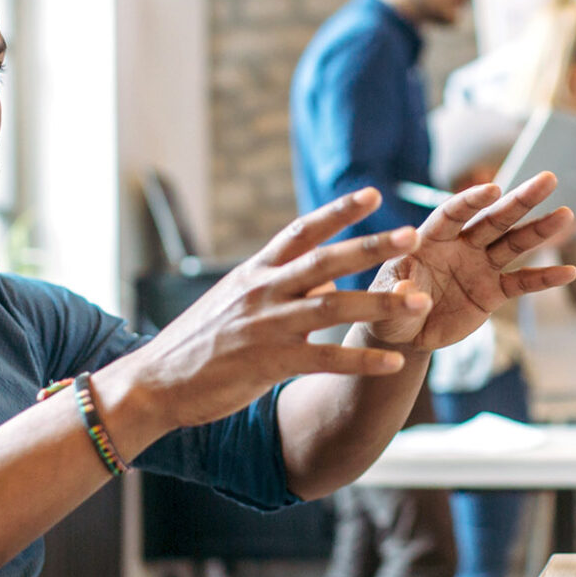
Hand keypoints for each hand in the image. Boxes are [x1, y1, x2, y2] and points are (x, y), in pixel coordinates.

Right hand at [96, 190, 432, 437]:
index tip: (373, 194)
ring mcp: (265, 325)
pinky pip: (325, 358)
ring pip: (333, 307)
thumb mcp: (235, 301)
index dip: (338, 212)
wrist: (155, 381)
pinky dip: (362, 360)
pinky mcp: (267, 363)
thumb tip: (327, 276)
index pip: (301, 230)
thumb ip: (280, 285)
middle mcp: (262, 291)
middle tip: (413, 235)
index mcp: (254, 271)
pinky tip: (393, 363)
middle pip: (326, 260)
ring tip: (420, 303)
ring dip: (380, 304)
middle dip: (372, 247)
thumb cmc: (199, 342)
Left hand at [364, 174, 575, 351]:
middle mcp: (460, 245)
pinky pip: (521, 283)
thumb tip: (409, 293)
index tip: (493, 188)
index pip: (452, 213)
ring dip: (539, 230)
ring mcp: (479, 266)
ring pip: (513, 244)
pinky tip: (569, 272)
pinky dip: (544, 279)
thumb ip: (397, 294)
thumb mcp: (383, 303)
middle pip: (493, 219)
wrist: (403, 332)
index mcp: (431, 238)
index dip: (471, 201)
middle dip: (520, 200)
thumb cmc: (386, 308)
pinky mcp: (492, 292)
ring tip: (566, 214)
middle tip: (548, 179)